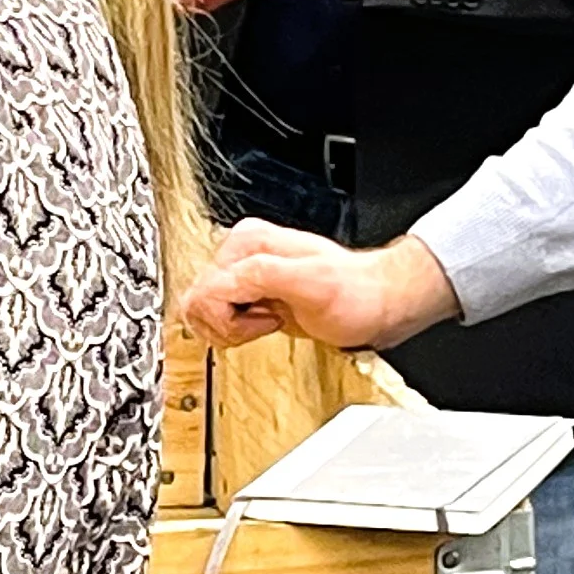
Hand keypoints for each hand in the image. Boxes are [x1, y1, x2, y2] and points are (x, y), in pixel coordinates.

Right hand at [176, 220, 457, 350]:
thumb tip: (224, 281)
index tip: (266, 317)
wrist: (376, 302)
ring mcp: (240, 274)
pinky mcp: (246, 293)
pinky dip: (237, 330)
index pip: (203, 292)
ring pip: (201, 313)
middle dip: (229, 325)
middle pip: (197, 303)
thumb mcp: (311, 283)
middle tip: (267, 321)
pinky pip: (216, 318)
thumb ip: (261, 276)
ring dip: (232, 328)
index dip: (231, 319)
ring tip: (267, 321)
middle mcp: (238, 254)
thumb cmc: (354, 294)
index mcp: (246, 243)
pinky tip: (265, 323)